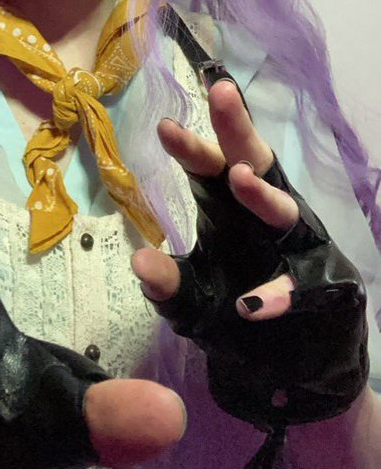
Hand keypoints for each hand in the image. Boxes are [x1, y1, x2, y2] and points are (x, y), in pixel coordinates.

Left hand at [132, 78, 367, 429]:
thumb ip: (166, 284)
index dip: (192, 147)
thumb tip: (140, 260)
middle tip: (219, 93)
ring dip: (263, 196)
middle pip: (256, 164)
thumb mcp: (190, 304)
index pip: (212, 169)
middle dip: (238, 129)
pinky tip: (256, 304)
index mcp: (232, 212)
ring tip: (240, 178)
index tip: (165, 127)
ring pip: (287, 212)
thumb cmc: (234, 320)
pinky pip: (306, 284)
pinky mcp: (328, 288)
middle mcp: (267, 220)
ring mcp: (300, 250)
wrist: (287, 374)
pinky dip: (281, 292)